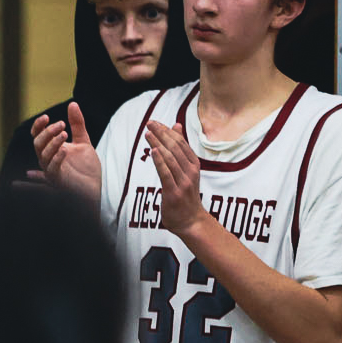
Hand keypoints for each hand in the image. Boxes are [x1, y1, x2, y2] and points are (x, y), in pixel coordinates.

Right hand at [31, 102, 101, 200]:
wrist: (94, 187)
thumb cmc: (86, 168)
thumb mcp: (83, 141)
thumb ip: (77, 124)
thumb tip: (73, 103)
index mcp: (51, 149)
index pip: (37, 135)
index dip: (39, 126)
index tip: (47, 117)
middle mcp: (47, 159)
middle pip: (37, 143)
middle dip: (48, 132)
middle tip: (62, 124)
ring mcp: (51, 169)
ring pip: (43, 155)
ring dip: (53, 142)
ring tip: (66, 133)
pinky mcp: (57, 180)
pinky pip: (52, 168)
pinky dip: (57, 158)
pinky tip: (65, 150)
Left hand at [144, 118, 204, 234]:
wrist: (191, 221)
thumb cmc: (186, 194)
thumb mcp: (186, 170)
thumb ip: (180, 150)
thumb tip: (176, 126)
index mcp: (193, 165)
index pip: (181, 143)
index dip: (167, 131)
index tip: (155, 122)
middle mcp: (190, 172)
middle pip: (175, 148)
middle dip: (161, 134)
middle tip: (149, 123)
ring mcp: (183, 182)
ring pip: (170, 159)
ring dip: (158, 144)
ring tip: (148, 134)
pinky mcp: (174, 192)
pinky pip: (166, 174)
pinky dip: (160, 161)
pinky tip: (153, 151)